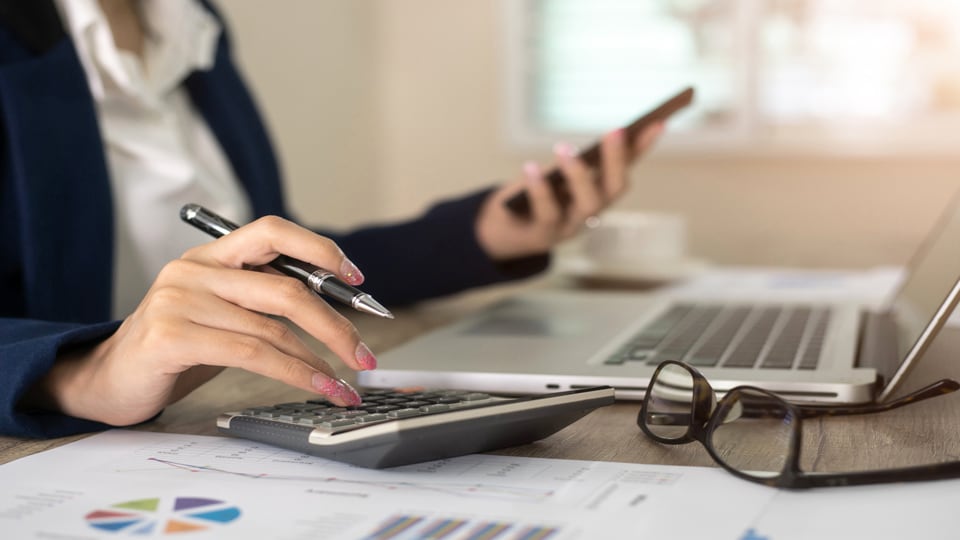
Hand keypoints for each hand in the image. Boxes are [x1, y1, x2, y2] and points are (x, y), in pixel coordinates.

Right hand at [27, 216, 374, 425]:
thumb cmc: (175, 348)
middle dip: (336, 323)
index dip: (319, 250)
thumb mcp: (222, 313)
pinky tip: (317, 386)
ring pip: (273, 328)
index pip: (272, 231)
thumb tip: (335, 310)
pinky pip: (252, 354)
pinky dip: (295, 373)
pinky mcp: (172, 337)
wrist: (106, 380)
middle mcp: (194, 271)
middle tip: (364, 354)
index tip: (356, 280)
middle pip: (286, 288)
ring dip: (320, 360)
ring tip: (345, 382)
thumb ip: (264, 302)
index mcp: (210, 256)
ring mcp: (180, 302)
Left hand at [475, 123, 663, 259]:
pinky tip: (530, 168)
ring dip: (579, 174)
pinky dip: (539, 190)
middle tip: (615, 131)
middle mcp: (591, 212)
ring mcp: (571, 226)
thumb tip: (599, 138)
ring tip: (564, 148)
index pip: (627, 166)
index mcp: (597, 193)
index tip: (657, 122)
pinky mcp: (544, 236)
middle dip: (617, 160)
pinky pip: (547, 214)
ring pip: (588, 205)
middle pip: (614, 189)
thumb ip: (575, 160)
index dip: (642, 147)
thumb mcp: (554, 174)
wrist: (500, 232)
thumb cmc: (533, 196)